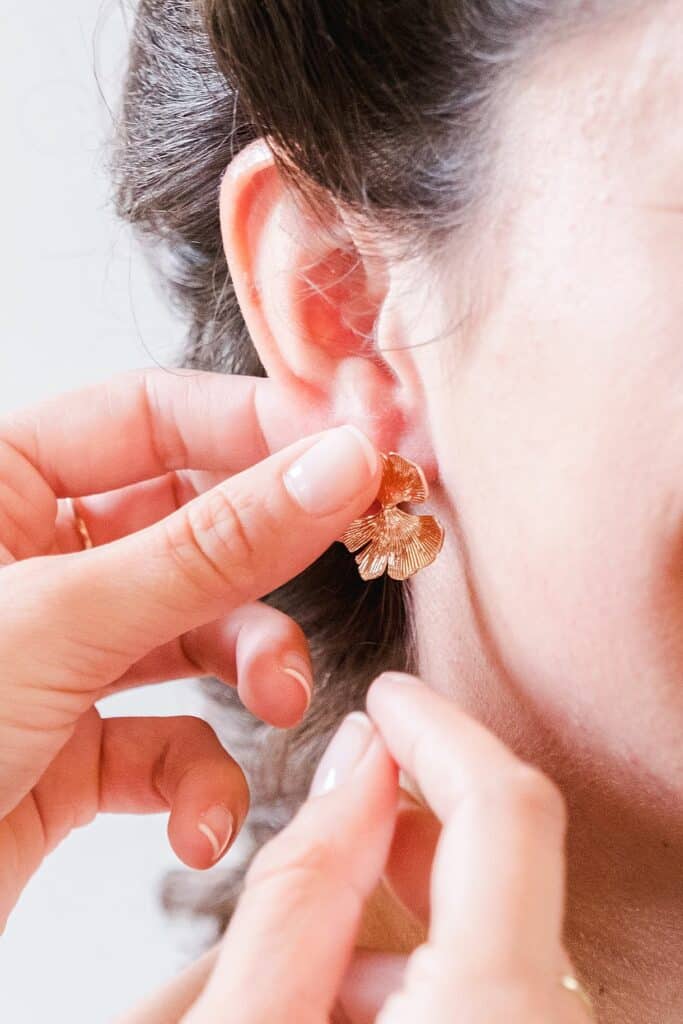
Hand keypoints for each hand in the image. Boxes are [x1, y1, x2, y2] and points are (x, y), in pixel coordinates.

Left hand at [0, 369, 380, 928]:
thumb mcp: (59, 619)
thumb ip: (208, 547)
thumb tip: (332, 469)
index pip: (151, 416)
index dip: (254, 425)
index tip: (350, 450)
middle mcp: (34, 564)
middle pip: (193, 525)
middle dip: (268, 561)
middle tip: (352, 557)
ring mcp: (60, 657)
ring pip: (196, 633)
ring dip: (253, 668)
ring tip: (279, 700)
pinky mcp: (75, 751)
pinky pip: (169, 746)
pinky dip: (201, 784)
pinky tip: (199, 820)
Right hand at [126, 675, 592, 1023]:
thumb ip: (299, 893)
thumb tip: (355, 762)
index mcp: (487, 1015)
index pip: (506, 809)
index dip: (439, 728)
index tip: (386, 696)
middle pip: (504, 860)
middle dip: (408, 814)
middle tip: (335, 800)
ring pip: (496, 922)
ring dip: (403, 899)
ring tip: (310, 939)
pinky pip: (491, 980)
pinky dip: (420, 964)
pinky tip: (340, 999)